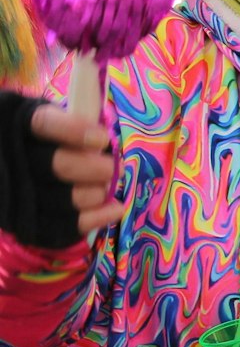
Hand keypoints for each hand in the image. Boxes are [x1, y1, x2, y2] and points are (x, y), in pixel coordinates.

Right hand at [31, 101, 123, 235]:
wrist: (17, 171)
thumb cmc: (45, 141)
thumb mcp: (52, 120)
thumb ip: (73, 122)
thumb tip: (102, 137)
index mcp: (22, 127)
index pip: (44, 123)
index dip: (75, 130)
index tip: (102, 138)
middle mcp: (18, 161)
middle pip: (61, 165)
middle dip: (96, 168)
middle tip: (115, 168)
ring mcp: (22, 194)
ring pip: (67, 197)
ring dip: (97, 193)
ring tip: (106, 187)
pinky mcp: (32, 223)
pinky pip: (68, 225)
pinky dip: (97, 218)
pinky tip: (115, 208)